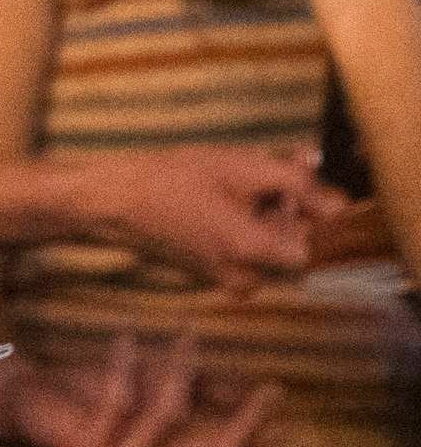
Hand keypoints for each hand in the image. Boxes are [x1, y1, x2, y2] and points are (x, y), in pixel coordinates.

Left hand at [0, 336, 282, 446]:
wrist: (26, 394)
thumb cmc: (97, 386)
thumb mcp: (159, 379)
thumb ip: (205, 388)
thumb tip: (259, 390)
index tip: (311, 436)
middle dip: (252, 423)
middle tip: (276, 389)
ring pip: (171, 419)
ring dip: (181, 372)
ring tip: (186, 334)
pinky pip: (119, 404)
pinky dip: (124, 367)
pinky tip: (125, 337)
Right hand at [73, 143, 332, 287]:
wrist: (113, 201)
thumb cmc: (172, 180)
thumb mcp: (240, 166)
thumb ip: (296, 179)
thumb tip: (332, 196)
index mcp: (255, 251)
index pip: (317, 241)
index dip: (313, 211)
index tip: (296, 186)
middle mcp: (246, 276)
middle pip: (295, 245)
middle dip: (290, 209)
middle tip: (266, 177)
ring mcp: (228, 279)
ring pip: (272, 248)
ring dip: (269, 217)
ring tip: (240, 187)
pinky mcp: (214, 274)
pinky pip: (248, 254)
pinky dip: (247, 227)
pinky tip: (225, 202)